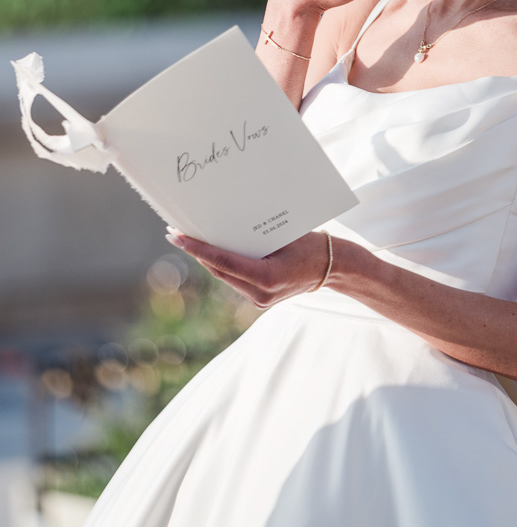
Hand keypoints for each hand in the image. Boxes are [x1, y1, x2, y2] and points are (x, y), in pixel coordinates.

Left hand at [165, 228, 331, 308]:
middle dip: (196, 252)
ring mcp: (259, 300)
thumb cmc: (310, 245)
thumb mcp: (283, 235)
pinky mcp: (260, 300)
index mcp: (266, 278)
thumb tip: (221, 225)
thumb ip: (253, 236)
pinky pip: (234, 279)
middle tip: (174, 232)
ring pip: (224, 275)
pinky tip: (210, 251)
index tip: (178, 236)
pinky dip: (222, 265)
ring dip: (206, 259)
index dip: (198, 248)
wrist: (331, 267)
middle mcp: (260, 294)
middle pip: (219, 270)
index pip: (223, 261)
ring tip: (186, 239)